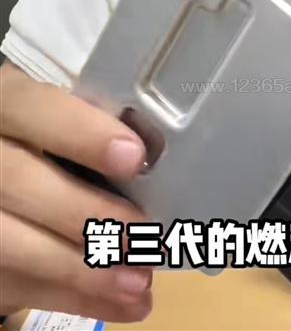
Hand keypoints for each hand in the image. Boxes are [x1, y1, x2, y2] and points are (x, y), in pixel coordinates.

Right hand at [0, 61, 152, 321]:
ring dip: (80, 270)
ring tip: (140, 282)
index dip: (80, 133)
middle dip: (86, 214)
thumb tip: (156, 160)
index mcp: (5, 106)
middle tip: (143, 236)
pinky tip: (121, 303)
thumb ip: (88, 131)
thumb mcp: (56, 123)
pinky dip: (72, 298)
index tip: (134, 157)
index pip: (32, 109)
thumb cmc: (43, 142)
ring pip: (8, 244)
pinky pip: (11, 285)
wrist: (3, 177)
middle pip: (18, 183)